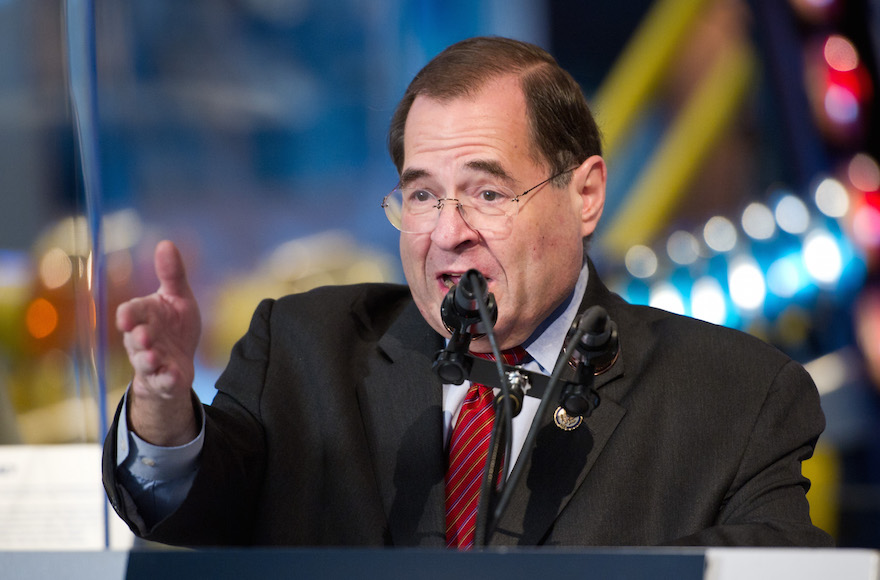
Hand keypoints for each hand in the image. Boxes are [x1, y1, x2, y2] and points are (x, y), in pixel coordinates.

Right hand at [117, 240, 201, 445]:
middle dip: (138, 337)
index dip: (128, 315)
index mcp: (144, 317)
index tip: (127, 317)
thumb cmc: (174, 327)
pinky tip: (175, 375)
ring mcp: (151, 361)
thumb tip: (166, 243)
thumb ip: (172, 275)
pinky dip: (167, 379)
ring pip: (144, 362)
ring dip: (148, 359)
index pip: (130, 312)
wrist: (180, 363)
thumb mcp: (178, 298)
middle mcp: (142, 339)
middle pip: (134, 338)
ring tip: (153, 357)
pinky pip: (163, 381)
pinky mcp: (164, 380)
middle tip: (145, 336)